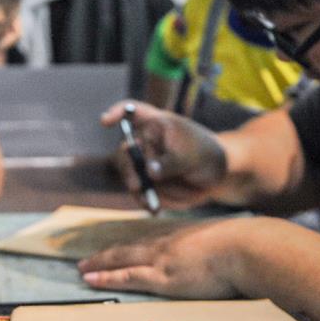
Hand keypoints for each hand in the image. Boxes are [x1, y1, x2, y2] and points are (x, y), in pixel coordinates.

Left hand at [78, 220, 240, 298]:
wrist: (246, 248)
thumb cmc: (246, 248)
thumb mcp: (227, 243)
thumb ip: (218, 250)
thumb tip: (223, 257)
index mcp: (182, 236)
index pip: (150, 242)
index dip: (132, 247)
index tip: (119, 250)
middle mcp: (167, 245)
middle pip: (130, 249)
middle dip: (107, 255)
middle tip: (88, 260)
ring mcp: (162, 260)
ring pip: (121, 260)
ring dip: (99, 264)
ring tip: (82, 269)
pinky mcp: (162, 278)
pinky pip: (126, 278)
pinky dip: (106, 278)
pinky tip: (90, 280)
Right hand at [101, 100, 226, 208]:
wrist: (214, 174)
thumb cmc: (204, 154)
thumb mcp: (192, 156)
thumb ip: (171, 163)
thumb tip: (150, 171)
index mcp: (156, 123)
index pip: (133, 111)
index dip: (117, 113)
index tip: (105, 121)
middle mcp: (144, 141)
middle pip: (126, 152)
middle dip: (129, 170)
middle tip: (136, 185)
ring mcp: (143, 162)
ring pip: (131, 175)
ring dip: (141, 189)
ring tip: (154, 203)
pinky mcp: (145, 180)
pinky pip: (139, 191)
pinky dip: (144, 200)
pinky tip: (154, 208)